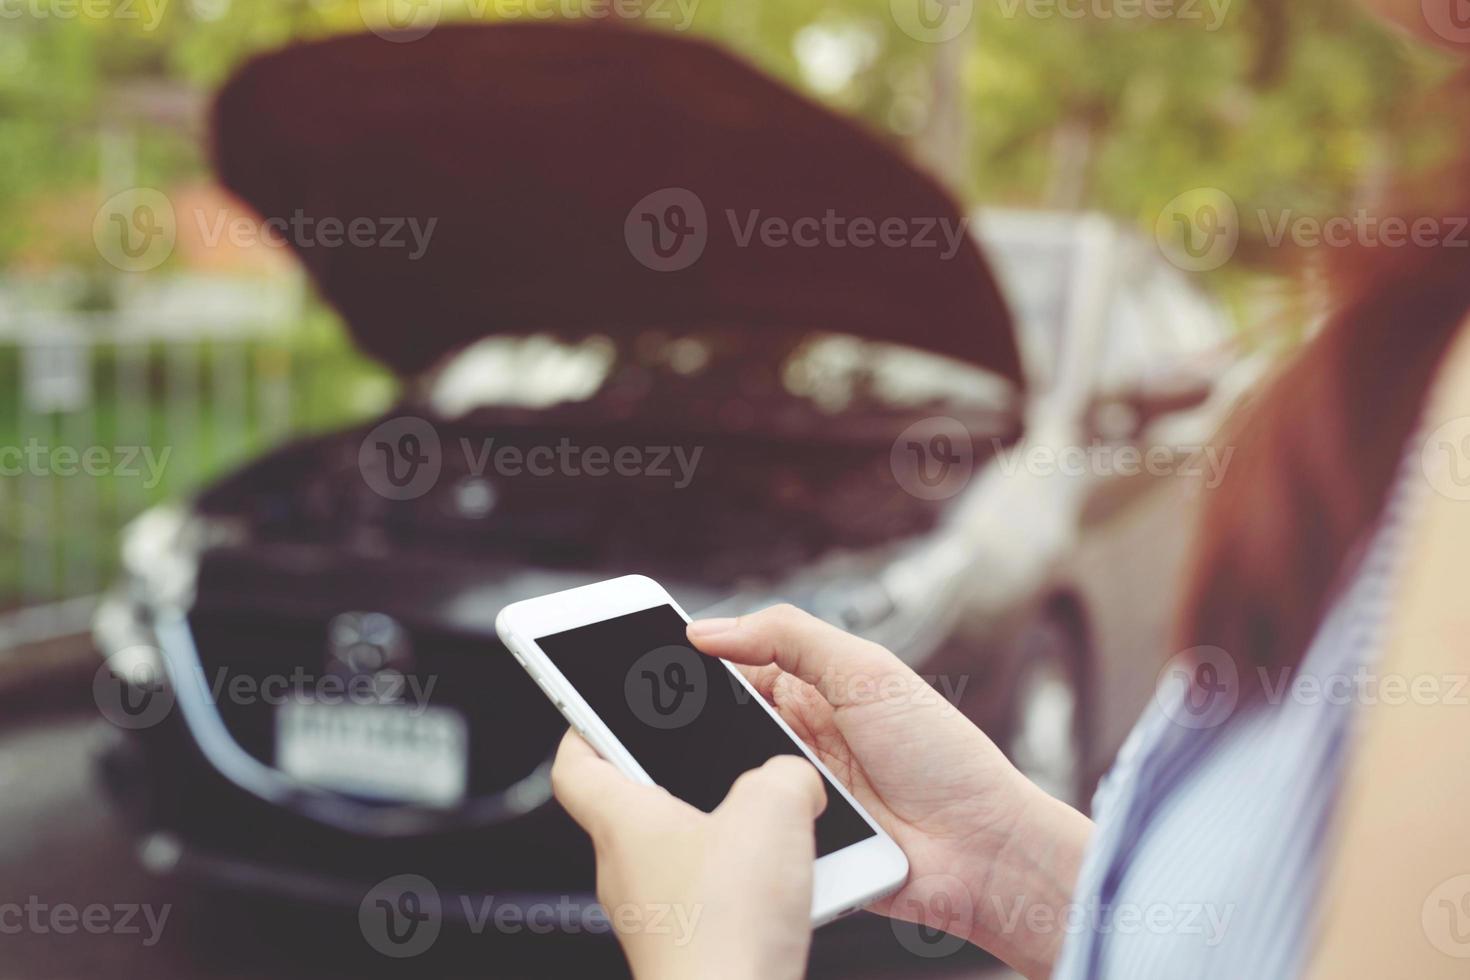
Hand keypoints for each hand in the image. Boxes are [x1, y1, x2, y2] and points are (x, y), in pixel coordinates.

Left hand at [551, 729, 825, 979]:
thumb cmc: (725, 930)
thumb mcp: (774, 809)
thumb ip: (784, 773)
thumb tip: (793, 780)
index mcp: (623, 820)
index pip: (574, 761)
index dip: (581, 724)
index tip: (596, 703)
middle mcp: (626, 868)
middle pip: (636, 803)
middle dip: (677, 776)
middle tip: (710, 752)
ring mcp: (654, 913)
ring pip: (681, 851)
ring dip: (722, 832)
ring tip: (771, 821)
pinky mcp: (687, 945)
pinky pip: (711, 896)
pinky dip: (744, 881)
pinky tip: (787, 882)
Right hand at [687, 605, 1091, 978]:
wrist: (982, 849)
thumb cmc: (941, 753)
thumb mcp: (866, 670)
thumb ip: (788, 636)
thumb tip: (706, 629)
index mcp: (808, 691)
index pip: (729, 671)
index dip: (691, 668)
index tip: (648, 663)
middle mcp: (792, 742)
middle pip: (713, 728)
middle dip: (686, 727)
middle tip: (657, 722)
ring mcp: (790, 797)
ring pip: (721, 784)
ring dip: (708, 781)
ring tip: (697, 773)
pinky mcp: (791, 849)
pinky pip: (743, 836)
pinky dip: (732, 830)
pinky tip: (727, 823)